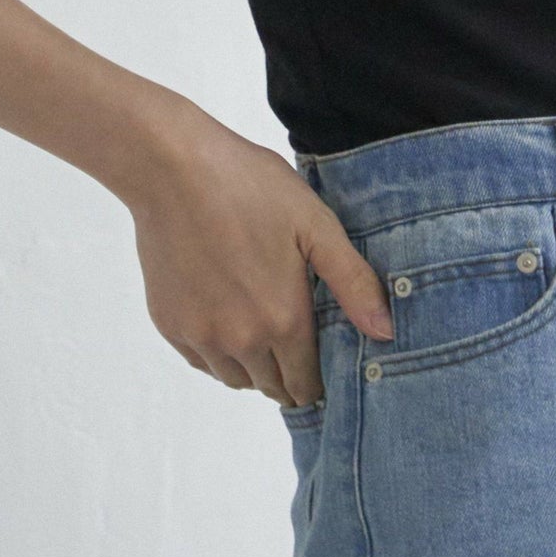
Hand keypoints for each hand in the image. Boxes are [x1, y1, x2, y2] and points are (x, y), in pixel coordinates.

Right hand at [125, 102, 393, 406]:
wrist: (173, 170)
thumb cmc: (251, 187)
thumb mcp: (315, 225)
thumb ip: (353, 282)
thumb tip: (386, 333)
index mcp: (283, 320)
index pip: (306, 383)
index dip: (319, 381)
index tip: (326, 366)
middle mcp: (240, 341)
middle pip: (272, 387)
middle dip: (289, 376)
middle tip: (299, 346)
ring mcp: (200, 335)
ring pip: (235, 378)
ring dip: (254, 367)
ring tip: (265, 332)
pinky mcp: (168, 324)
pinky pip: (201, 361)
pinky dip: (218, 352)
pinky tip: (228, 318)